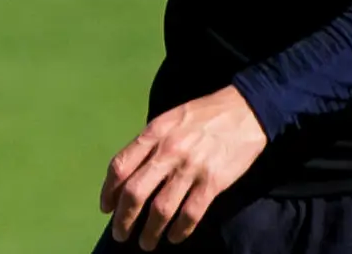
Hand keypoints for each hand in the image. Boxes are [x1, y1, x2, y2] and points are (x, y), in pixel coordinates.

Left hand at [99, 86, 267, 249]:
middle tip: (120, 234)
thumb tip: (130, 173)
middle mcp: (168, 151)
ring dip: (150, 231)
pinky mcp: (213, 182)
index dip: (108, 191)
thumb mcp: (168, 119)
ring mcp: (190, 168)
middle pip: (135, 192)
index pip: (120, 166)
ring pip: (161, 209)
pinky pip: (191, 213)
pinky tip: (174, 237)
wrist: (245, 110)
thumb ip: (149, 144)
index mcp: (153, 133)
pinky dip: (180, 230)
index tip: (106, 208)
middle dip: (123, 219)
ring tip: (146, 243)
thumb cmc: (203, 115)